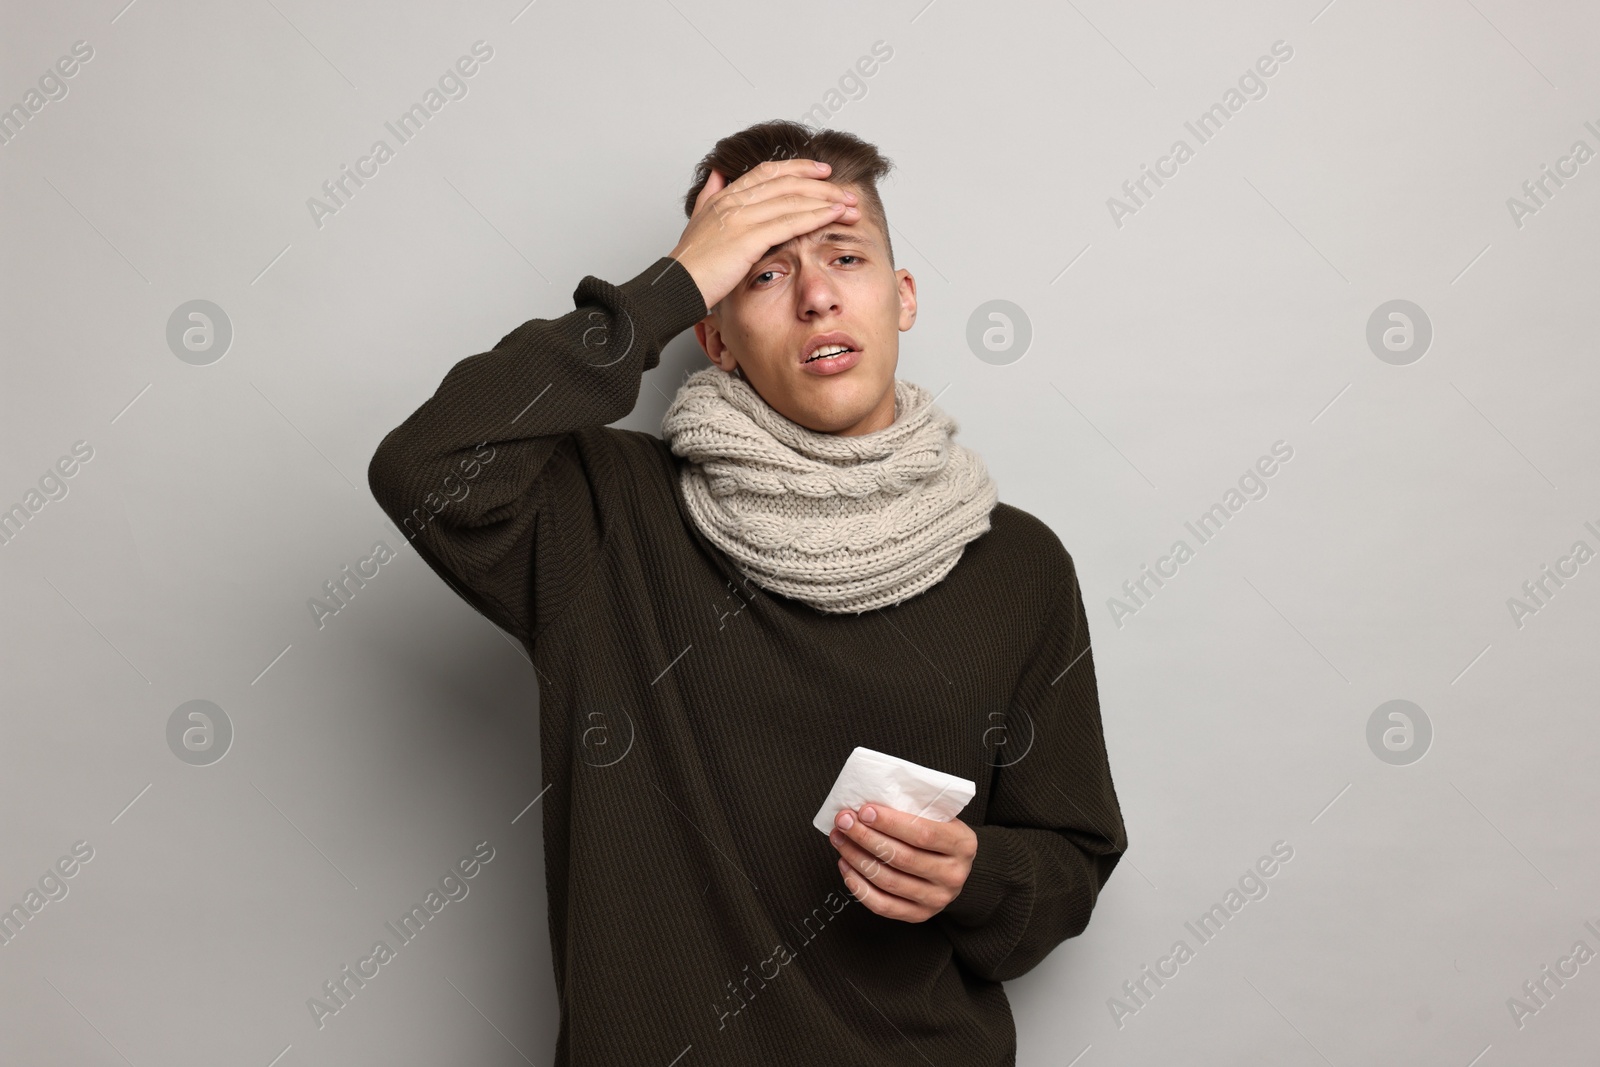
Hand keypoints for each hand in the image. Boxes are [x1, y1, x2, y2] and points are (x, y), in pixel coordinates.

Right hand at [669, 159, 859, 308]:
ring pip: (792, 199)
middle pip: (786, 182)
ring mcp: (741, 217)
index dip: (798, 168)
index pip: (768, 172)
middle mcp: (733, 201)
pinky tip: (834, 215)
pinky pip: (790, 221)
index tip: (822, 171)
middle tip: (846, 191)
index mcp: (724, 196)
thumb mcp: (699, 222)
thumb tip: (718, 174)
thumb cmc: (689, 266)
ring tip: (850, 204)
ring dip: (826, 199)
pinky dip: (816, 215)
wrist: (674, 287)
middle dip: (821, 185)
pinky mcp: (748, 238)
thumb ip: (711, 196)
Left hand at [829, 804, 977, 922]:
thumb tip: (869, 805)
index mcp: (963, 844)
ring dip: (857, 858)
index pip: (923, 833)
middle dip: (866, 837)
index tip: (864, 811)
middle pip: (902, 858)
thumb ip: (915, 810)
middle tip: (843, 821)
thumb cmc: (939, 834)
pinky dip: (859, 886)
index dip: (890, 823)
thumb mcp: (939, 817)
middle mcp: (953, 875)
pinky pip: (883, 905)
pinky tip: (846, 866)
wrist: (954, 867)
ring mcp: (937, 899)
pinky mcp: (919, 915)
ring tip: (840, 839)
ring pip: (889, 881)